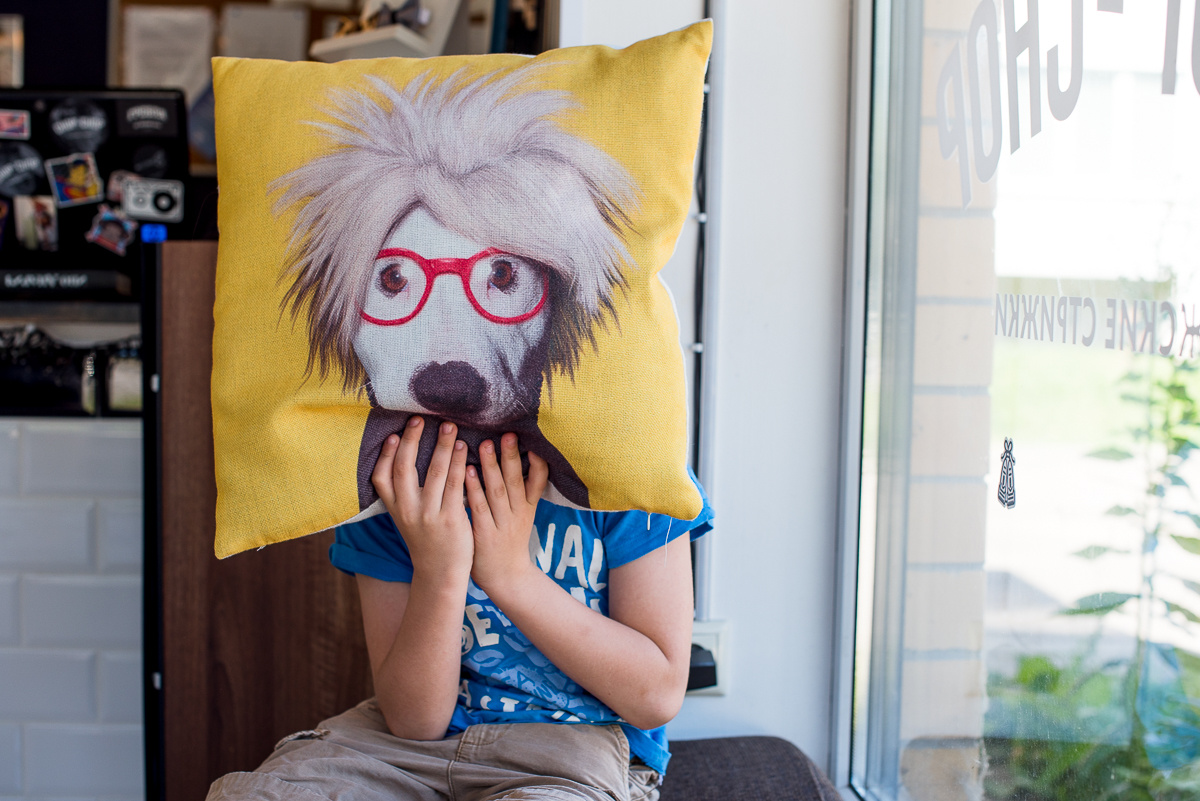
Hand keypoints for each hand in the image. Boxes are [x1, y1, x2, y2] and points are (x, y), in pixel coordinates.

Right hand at [372, 416, 472, 578]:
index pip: (381, 478)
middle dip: (412, 441)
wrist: (440, 574)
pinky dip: (459, 465)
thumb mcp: (407, 519)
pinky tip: (464, 450)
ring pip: (434, 473)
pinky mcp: (451, 520)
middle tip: (420, 418)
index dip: (385, 455)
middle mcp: (408, 511)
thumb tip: (405, 459)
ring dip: (441, 446)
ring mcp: (429, 516)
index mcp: (395, 509)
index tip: (392, 434)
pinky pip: (455, 486)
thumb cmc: (427, 541)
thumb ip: (404, 495)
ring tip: (449, 427)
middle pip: (405, 469)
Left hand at [465, 433, 548, 594]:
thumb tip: (517, 456)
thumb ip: (521, 489)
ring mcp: (502, 524)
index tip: (535, 440)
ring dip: (491, 467)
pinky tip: (466, 472)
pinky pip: (479, 508)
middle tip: (507, 434)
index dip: (538, 461)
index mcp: (528, 506)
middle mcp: (518, 513)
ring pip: (497, 491)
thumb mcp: (523, 514)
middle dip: (511, 456)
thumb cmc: (510, 540)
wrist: (506, 578)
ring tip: (484, 444)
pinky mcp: (485, 534)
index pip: (539, 480)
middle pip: (515, 480)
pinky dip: (474, 489)